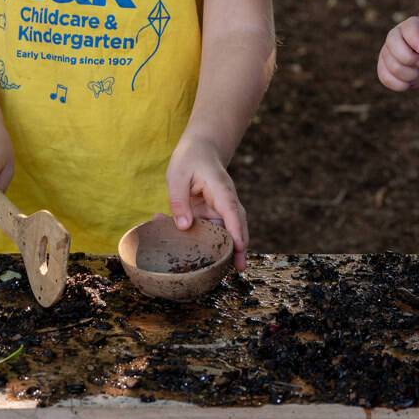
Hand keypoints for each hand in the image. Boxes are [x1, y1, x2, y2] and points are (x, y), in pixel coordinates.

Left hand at [166, 135, 249, 270]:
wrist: (201, 148)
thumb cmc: (190, 159)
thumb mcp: (178, 176)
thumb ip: (179, 202)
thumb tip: (184, 227)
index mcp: (221, 189)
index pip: (232, 212)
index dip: (237, 231)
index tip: (240, 248)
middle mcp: (226, 201)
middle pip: (238, 226)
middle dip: (240, 246)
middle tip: (239, 268)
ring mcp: (222, 208)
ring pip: (230, 231)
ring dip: (229, 248)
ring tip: (229, 270)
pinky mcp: (214, 214)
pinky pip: (215, 230)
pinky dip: (213, 243)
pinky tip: (209, 259)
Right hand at [377, 16, 418, 90]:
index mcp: (413, 25)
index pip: (408, 29)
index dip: (414, 40)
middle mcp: (396, 35)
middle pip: (393, 46)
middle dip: (409, 60)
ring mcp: (387, 51)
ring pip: (390, 65)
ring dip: (407, 74)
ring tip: (417, 72)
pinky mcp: (384, 66)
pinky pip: (384, 78)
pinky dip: (398, 84)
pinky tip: (408, 82)